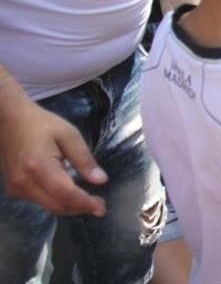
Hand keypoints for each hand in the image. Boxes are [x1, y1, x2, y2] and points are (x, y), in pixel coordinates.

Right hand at [0, 99, 106, 216]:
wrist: (9, 121)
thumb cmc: (42, 124)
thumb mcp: (69, 135)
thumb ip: (84, 159)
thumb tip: (101, 181)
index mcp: (39, 166)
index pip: (65, 193)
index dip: (85, 203)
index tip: (102, 209)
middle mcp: (24, 182)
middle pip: (57, 206)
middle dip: (80, 208)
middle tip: (100, 204)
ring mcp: (16, 188)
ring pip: (49, 206)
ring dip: (70, 206)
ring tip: (89, 199)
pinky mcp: (14, 189)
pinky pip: (40, 201)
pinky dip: (57, 200)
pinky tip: (69, 192)